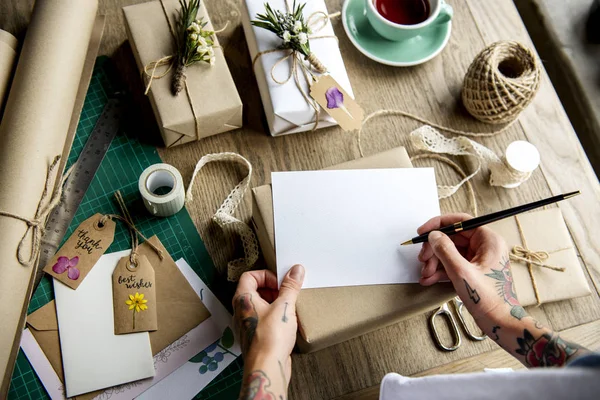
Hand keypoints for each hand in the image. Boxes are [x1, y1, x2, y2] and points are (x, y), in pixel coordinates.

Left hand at [234, 265, 304, 398]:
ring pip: (260, 306)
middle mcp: (241, 311)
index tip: (280, 282)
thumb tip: (295, 270)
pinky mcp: (255, 336)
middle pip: (255, 290)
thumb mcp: (284, 306)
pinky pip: (264, 320)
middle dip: (273, 289)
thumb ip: (290, 286)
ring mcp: (247, 324)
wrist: (267, 367)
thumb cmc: (270, 339)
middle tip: (287, 294)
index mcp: (243, 299)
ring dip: (275, 303)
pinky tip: (287, 323)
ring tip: (288, 308)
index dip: (266, 276)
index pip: (249, 276)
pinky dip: (274, 317)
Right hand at [417, 213, 523, 322]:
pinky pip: (453, 264)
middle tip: (422, 258)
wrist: (500, 323)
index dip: (439, 224)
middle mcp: (485, 247)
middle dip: (434, 249)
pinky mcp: (473, 271)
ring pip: (450, 252)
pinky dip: (440, 270)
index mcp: (488, 241)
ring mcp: (479, 260)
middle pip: (452, 238)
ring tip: (426, 273)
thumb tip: (434, 236)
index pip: (461, 221)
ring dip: (434, 262)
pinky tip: (430, 279)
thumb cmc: (488, 299)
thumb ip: (445, 250)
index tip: (423, 231)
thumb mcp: (461, 272)